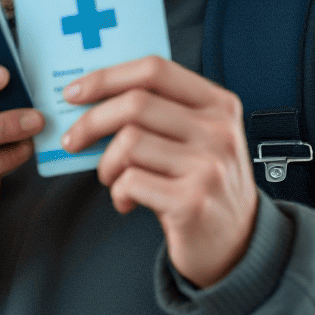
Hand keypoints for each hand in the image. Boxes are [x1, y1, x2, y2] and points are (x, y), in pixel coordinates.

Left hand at [60, 56, 256, 288]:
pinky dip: (117, 191)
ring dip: (106, 164)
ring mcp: (208, 165)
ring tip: (113, 178)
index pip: (154, 69)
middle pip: (135, 103)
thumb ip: (162, 111)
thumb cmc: (205, 183)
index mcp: (218, 103)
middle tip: (75, 139)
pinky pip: (131, 181)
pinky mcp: (192, 202)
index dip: (107, 76)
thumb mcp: (199, 136)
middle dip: (92, 121)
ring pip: (128, 143)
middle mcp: (217, 130)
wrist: (239, 244)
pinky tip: (128, 200)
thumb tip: (95, 99)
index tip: (76, 91)